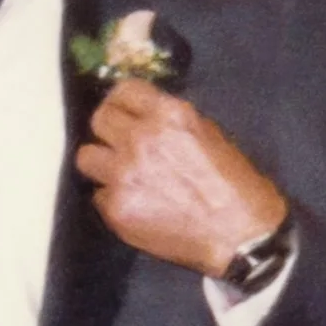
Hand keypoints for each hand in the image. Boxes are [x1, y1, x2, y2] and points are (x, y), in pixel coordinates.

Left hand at [75, 78, 287, 276]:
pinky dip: (112, 198)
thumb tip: (144, 118)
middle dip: (107, 129)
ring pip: (86, 157)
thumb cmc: (234, 184)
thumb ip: (170, 123)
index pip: (123, 91)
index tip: (122, 111)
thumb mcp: (210, 135)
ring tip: (119, 174)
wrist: (239, 234)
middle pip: (99, 119)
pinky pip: (98, 195)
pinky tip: (135, 204)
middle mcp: (140, 139)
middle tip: (117, 142)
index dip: (120, 101)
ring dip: (101, 163)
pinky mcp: (116, 207)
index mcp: (168, 115)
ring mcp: (124, 174)